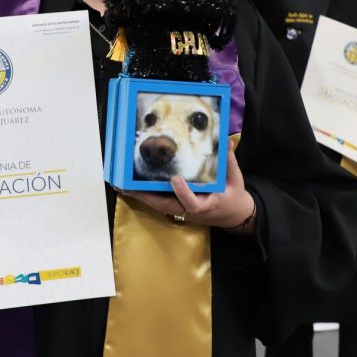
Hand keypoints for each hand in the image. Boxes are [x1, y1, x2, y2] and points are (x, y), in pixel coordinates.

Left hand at [122, 148, 254, 231]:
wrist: (233, 216)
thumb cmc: (234, 197)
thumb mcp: (235, 180)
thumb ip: (229, 162)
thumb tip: (226, 141)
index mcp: (207, 205)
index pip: (193, 203)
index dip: (183, 193)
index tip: (175, 179)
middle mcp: (191, 210)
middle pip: (165, 206)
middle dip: (145, 196)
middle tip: (126, 186)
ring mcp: (182, 210)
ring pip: (158, 204)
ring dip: (140, 196)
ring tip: (121, 185)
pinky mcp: (177, 207)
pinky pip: (159, 201)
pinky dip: (145, 194)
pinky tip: (131, 186)